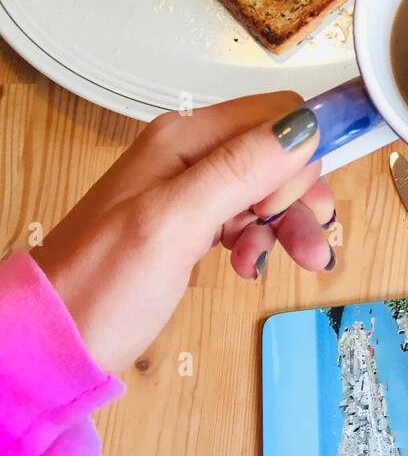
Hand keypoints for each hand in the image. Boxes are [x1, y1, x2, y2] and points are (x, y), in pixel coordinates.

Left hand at [34, 92, 336, 372]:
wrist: (55, 341)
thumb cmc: (101, 285)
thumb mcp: (175, 223)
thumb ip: (239, 170)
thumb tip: (303, 127)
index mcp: (186, 137)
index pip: (276, 113)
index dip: (301, 154)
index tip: (303, 201)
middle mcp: (191, 152)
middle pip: (278, 152)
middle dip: (299, 195)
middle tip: (304, 239)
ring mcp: (190, 188)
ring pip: (268, 188)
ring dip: (289, 223)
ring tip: (301, 260)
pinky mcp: (191, 222)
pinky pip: (247, 217)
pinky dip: (262, 240)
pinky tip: (252, 265)